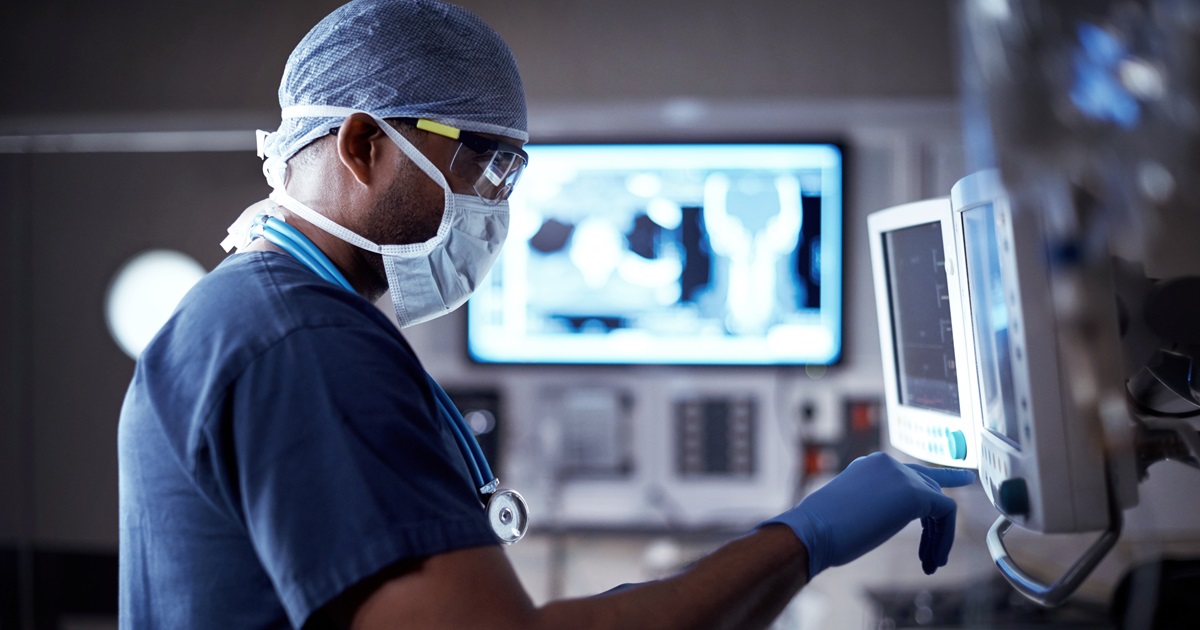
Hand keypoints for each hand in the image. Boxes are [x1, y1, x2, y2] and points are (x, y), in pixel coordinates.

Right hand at [763, 452, 975, 578]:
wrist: (814, 530)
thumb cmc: (824, 530)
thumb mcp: (854, 509)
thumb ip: (876, 504)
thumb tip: (887, 516)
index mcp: (870, 465)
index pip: (909, 474)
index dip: (932, 487)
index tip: (957, 485)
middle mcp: (888, 464)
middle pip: (929, 488)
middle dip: (936, 523)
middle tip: (934, 554)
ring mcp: (902, 475)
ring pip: (939, 503)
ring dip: (939, 537)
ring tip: (931, 563)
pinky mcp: (915, 492)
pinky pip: (946, 512)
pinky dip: (944, 538)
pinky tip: (933, 559)